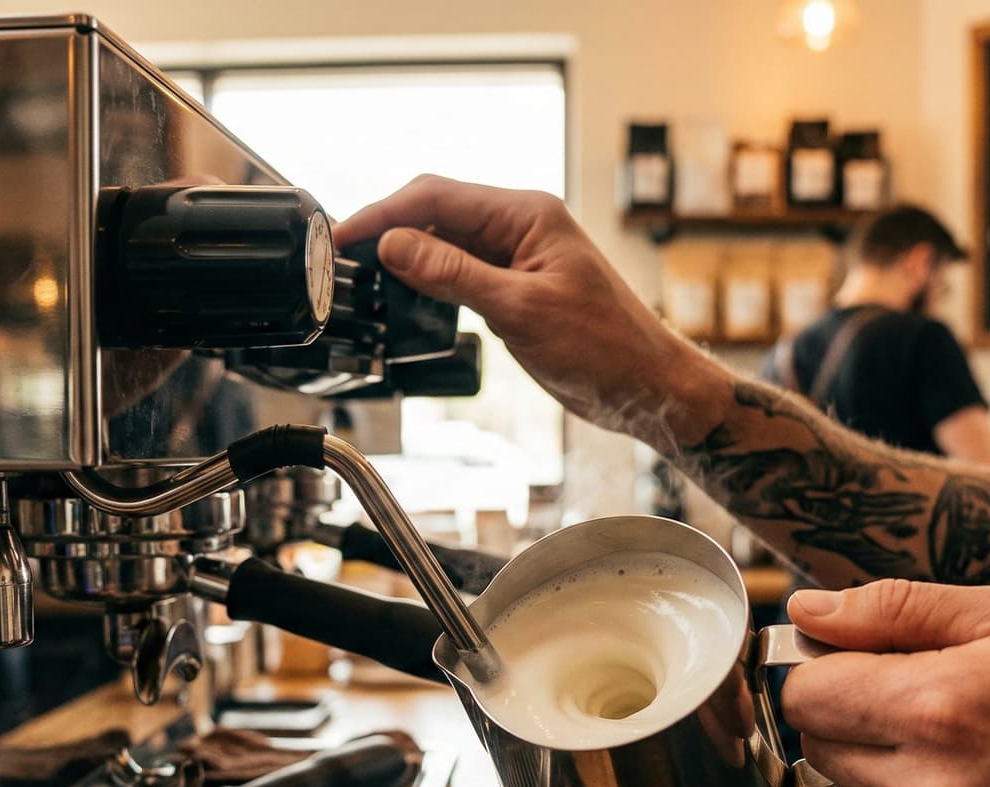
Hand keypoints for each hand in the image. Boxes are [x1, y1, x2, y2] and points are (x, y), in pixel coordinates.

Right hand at [337, 175, 713, 440]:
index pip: (437, 197)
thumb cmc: (606, 346)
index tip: (345, 238)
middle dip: (389, 230)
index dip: (384, 214)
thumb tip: (396, 245)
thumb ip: (454, 275)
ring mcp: (517, 258)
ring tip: (366, 280)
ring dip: (406, 258)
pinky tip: (408, 300)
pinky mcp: (514, 289)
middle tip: (344, 261)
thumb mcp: (521, 309)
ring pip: (445, 244)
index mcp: (527, 214)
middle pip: (436, 213)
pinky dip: (429, 283)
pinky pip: (459, 274)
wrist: (645, 387)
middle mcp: (520, 227)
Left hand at [781, 579, 989, 786]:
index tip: (863, 662)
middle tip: (924, 698)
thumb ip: (894, 609)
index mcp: (940, 709)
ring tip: (959, 747)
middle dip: (855, 716)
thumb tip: (807, 612)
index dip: (827, 670)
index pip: (807, 695)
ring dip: (880, 770)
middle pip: (821, 748)